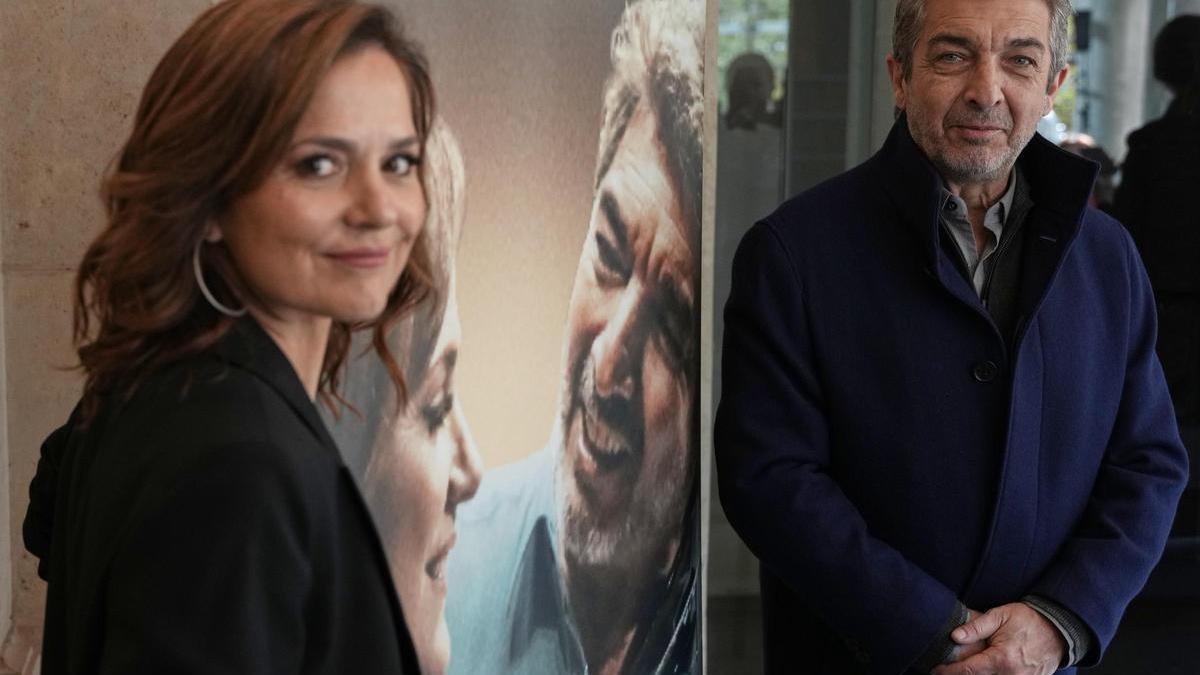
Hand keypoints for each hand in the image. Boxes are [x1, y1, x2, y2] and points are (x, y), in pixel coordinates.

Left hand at [932, 603, 1063, 674]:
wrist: (1058, 630)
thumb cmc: (1028, 620)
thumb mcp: (1000, 616)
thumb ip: (977, 627)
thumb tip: (954, 636)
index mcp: (1002, 658)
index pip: (967, 670)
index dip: (948, 671)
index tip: (935, 669)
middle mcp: (1011, 674)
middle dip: (961, 674)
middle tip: (947, 668)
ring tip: (964, 668)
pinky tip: (986, 669)